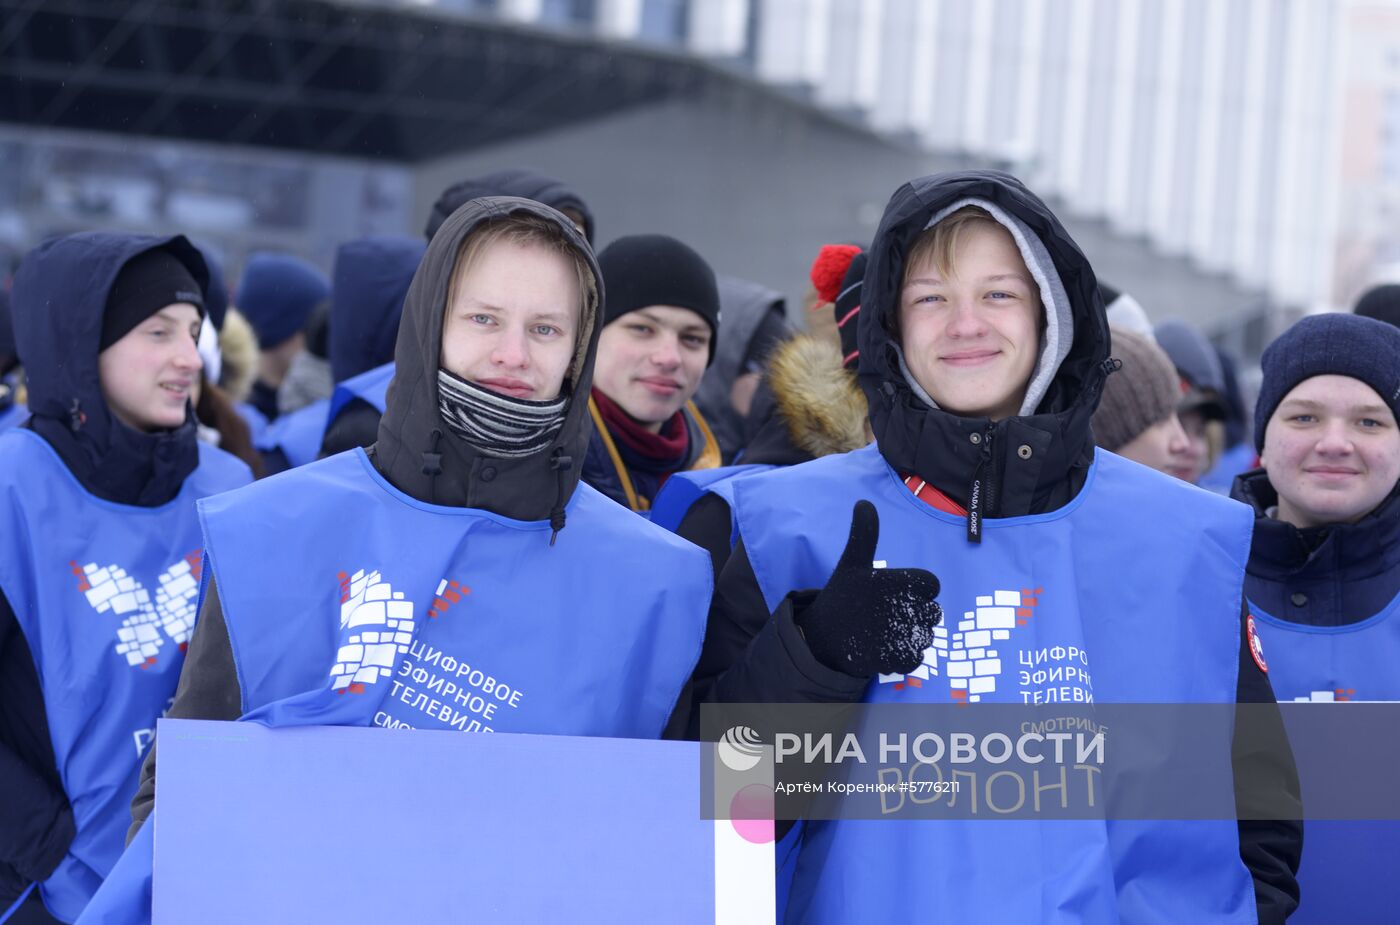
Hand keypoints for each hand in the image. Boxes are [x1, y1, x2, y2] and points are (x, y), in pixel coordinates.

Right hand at [796, 500, 942, 677]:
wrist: (822, 637)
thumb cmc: (843, 596)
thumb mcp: (852, 561)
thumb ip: (864, 533)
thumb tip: (863, 502)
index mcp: (900, 580)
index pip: (931, 584)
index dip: (917, 589)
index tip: (895, 593)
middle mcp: (906, 606)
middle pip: (933, 612)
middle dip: (915, 614)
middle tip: (887, 614)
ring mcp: (903, 634)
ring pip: (927, 635)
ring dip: (911, 634)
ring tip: (884, 631)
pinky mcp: (898, 658)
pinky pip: (917, 657)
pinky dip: (905, 654)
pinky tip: (885, 647)